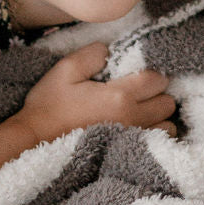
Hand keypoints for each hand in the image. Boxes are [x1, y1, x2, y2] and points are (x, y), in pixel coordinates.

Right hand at [17, 42, 177, 145]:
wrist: (35, 142)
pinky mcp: (128, 154)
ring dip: (159, 117)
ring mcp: (132, 139)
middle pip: (168, 103)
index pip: (158, 80)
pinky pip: (157, 143)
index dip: (151, 73)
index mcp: (120, 96)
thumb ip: (93, 54)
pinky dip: (154, 134)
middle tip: (139, 92)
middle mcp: (133, 119)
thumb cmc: (49, 106)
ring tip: (139, 111)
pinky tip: (137, 128)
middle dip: (158, 94)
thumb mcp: (66, 69)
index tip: (137, 73)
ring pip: (167, 126)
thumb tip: (111, 50)